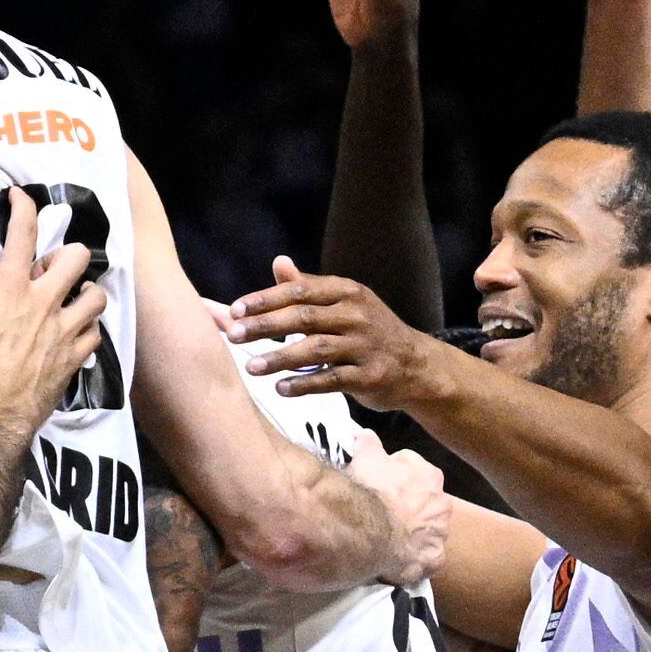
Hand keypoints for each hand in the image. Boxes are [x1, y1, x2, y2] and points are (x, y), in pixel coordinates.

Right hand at [0, 190, 107, 430]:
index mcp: (12, 289)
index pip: (23, 233)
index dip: (23, 207)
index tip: (19, 197)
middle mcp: (45, 304)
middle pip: (78, 257)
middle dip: (66, 255)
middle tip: (48, 271)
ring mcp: (64, 332)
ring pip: (96, 295)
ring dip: (85, 291)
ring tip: (69, 299)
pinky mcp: (73, 359)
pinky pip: (95, 333)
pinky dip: (88, 328)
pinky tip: (74, 332)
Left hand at [225, 258, 457, 416]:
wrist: (417, 365)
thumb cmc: (368, 332)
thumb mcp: (343, 304)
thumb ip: (308, 287)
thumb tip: (278, 262)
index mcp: (347, 292)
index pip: (300, 291)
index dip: (266, 299)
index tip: (235, 310)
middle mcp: (357, 314)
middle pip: (304, 318)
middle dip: (266, 326)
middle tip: (233, 336)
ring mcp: (366, 345)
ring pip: (317, 350)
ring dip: (280, 358)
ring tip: (251, 367)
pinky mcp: (371, 376)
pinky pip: (333, 380)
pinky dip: (305, 384)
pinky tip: (281, 389)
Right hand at [345, 438, 451, 587]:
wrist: (371, 530)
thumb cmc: (369, 490)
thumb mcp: (365, 457)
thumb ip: (369, 443)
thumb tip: (365, 434)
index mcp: (429, 474)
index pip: (413, 471)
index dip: (393, 478)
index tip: (377, 486)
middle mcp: (442, 502)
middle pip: (424, 502)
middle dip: (408, 506)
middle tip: (382, 513)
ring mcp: (440, 533)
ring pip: (428, 531)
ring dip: (414, 534)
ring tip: (389, 540)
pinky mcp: (435, 559)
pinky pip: (429, 559)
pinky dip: (417, 560)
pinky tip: (401, 562)